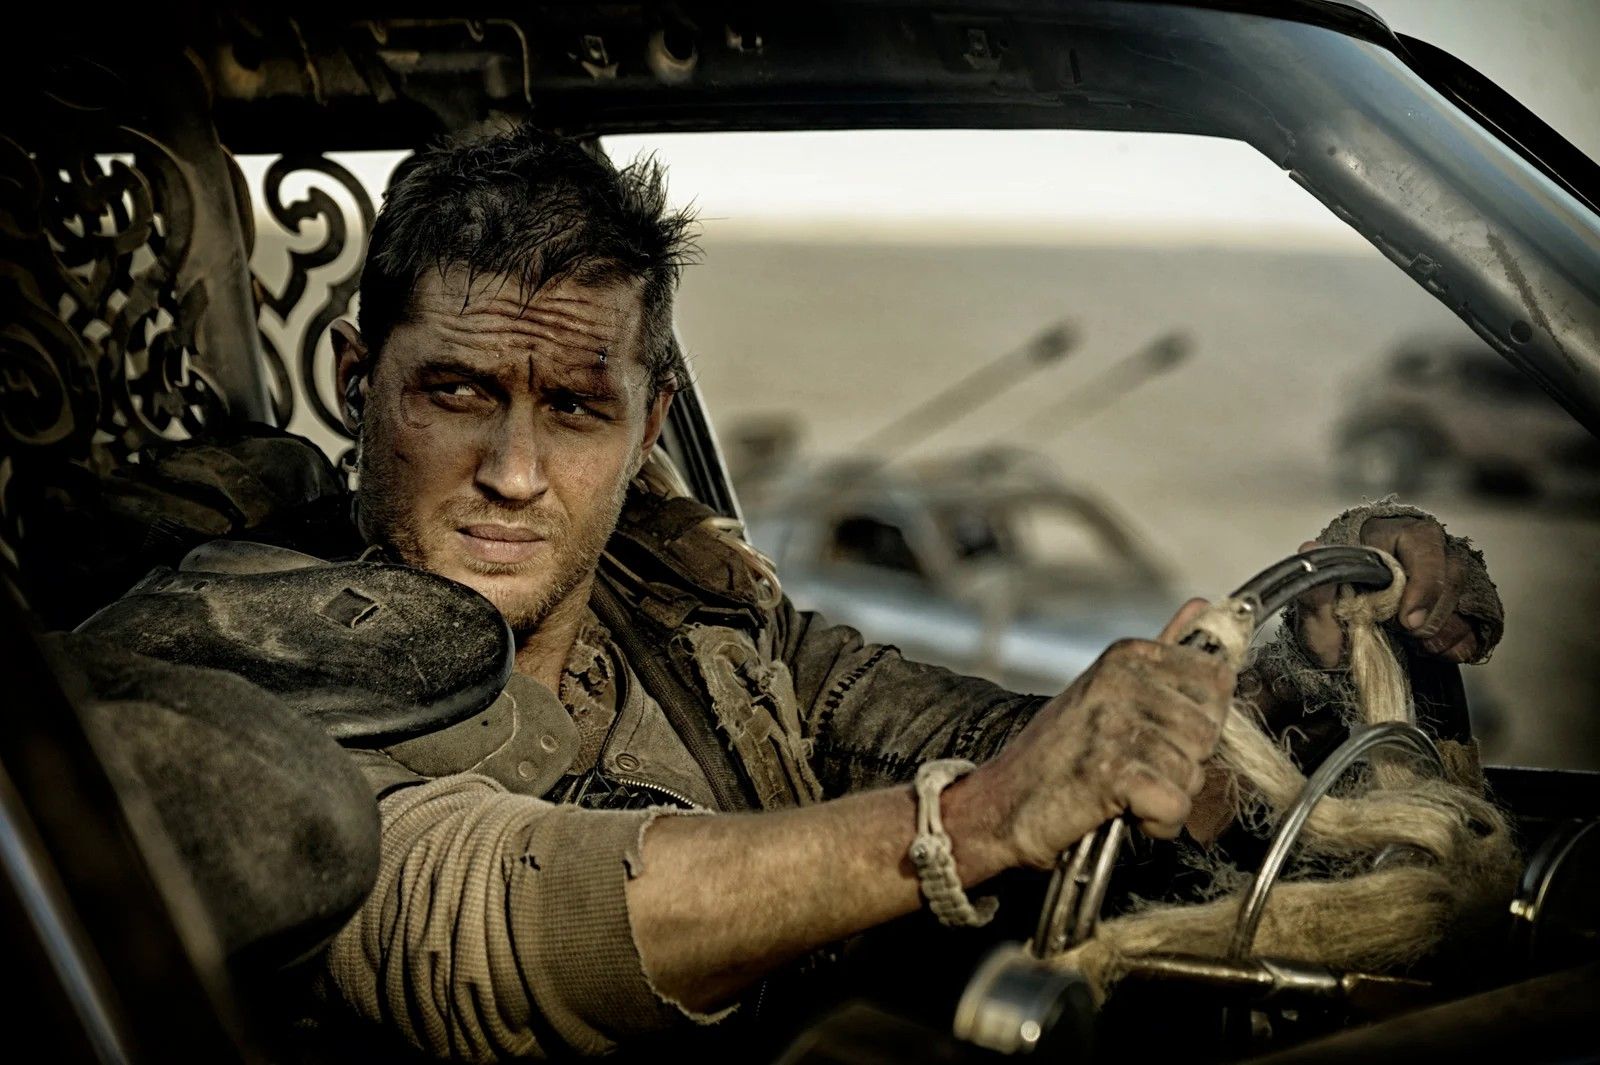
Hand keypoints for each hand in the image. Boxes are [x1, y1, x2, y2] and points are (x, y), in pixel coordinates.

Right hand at [971, 599, 1235, 868]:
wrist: (998, 803)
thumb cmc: (1058, 754)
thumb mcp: (1106, 690)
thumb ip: (1162, 652)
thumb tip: (1204, 604)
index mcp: (1126, 655)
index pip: (1216, 679)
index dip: (1198, 720)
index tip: (1156, 734)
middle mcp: (1121, 679)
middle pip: (1209, 731)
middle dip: (1183, 763)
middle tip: (1134, 768)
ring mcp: (1115, 724)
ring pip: (1192, 773)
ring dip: (1166, 796)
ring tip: (1123, 791)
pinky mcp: (1112, 772)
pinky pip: (1174, 806)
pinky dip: (1157, 823)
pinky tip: (1125, 813)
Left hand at [1297, 516, 1479, 666]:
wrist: (1340, 648)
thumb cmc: (1330, 620)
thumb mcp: (1315, 612)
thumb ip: (1313, 588)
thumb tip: (1310, 549)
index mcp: (1385, 536)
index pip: (1422, 543)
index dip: (1422, 583)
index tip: (1407, 621)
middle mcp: (1422, 550)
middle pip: (1453, 572)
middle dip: (1433, 612)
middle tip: (1409, 634)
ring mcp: (1445, 578)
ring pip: (1466, 598)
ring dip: (1443, 629)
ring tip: (1412, 643)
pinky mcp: (1459, 608)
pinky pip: (1475, 625)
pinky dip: (1457, 645)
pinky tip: (1430, 651)